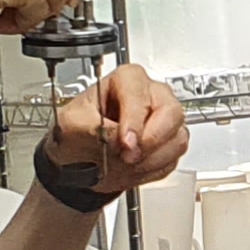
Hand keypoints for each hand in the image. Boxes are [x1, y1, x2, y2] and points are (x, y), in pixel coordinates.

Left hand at [49, 64, 188, 198]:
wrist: (77, 156)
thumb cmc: (75, 130)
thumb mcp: (72, 125)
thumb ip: (94, 129)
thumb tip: (117, 138)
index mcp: (127, 79)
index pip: (140, 96)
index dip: (134, 122)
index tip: (126, 144)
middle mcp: (152, 95)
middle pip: (171, 114)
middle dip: (151, 141)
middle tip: (129, 157)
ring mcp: (165, 119)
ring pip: (177, 139)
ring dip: (151, 159)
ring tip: (126, 164)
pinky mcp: (169, 143)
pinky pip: (174, 158)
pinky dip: (154, 169)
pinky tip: (134, 168)